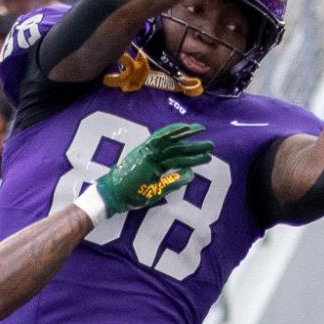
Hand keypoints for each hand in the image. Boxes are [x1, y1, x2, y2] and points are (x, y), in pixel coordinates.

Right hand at [94, 121, 213, 216]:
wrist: (113, 195)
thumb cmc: (131, 195)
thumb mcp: (157, 191)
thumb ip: (173, 182)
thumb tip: (191, 174)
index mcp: (157, 165)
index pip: (178, 158)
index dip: (193, 157)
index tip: (207, 155)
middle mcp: (154, 156)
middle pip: (178, 149)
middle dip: (194, 146)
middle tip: (211, 145)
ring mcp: (148, 152)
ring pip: (170, 141)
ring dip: (186, 135)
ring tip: (201, 131)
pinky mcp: (143, 150)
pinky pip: (159, 138)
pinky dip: (171, 132)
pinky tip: (184, 128)